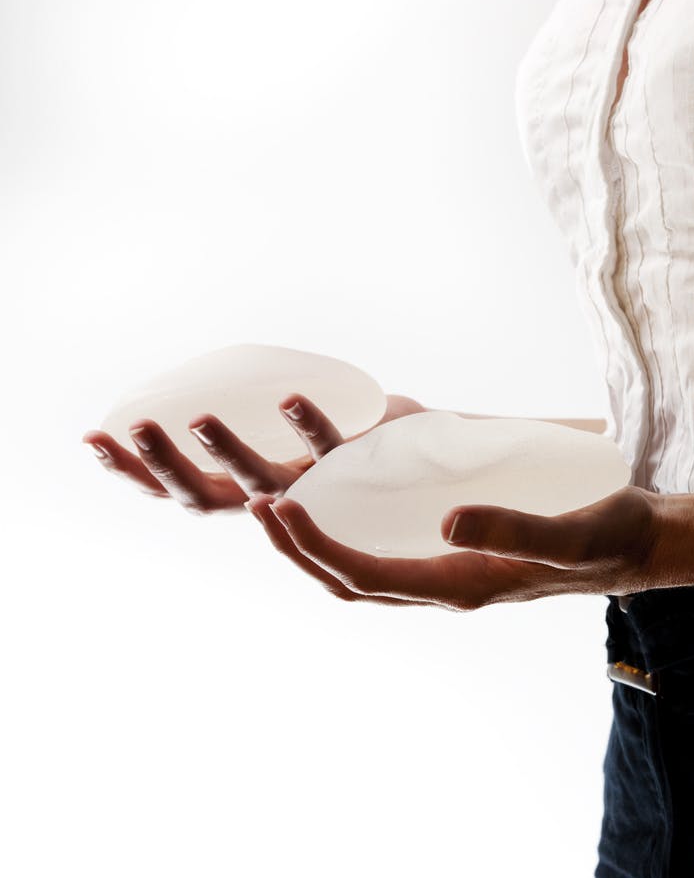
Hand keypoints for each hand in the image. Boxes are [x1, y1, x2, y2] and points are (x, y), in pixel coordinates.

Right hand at [81, 393, 423, 514]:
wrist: (418, 446)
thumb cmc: (338, 430)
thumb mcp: (278, 425)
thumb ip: (242, 414)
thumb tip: (192, 379)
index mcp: (243, 487)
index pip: (177, 489)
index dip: (132, 472)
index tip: (91, 440)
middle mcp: (270, 496)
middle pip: (204, 497)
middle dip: (163, 468)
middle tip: (133, 430)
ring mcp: (311, 485)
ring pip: (260, 481)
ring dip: (226, 451)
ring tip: (198, 418)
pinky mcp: (355, 466)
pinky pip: (330, 447)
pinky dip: (309, 424)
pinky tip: (290, 396)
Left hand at [244, 483, 663, 608]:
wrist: (642, 545)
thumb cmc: (611, 536)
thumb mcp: (569, 533)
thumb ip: (513, 529)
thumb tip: (444, 521)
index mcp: (462, 586)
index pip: (368, 575)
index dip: (317, 548)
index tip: (280, 510)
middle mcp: (447, 585)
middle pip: (352, 580)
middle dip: (300, 551)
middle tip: (258, 507)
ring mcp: (451, 571)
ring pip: (366, 569)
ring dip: (319, 546)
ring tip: (280, 504)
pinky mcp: (460, 552)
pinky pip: (391, 551)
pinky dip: (353, 533)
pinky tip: (340, 498)